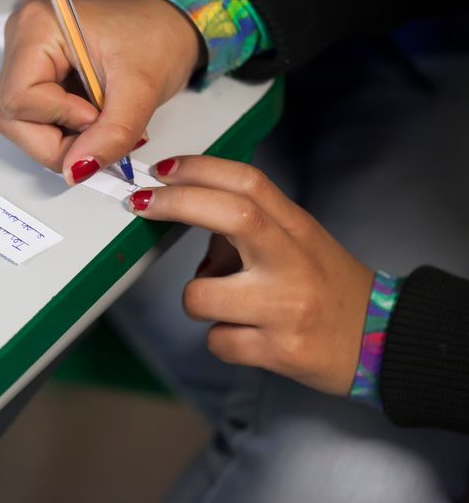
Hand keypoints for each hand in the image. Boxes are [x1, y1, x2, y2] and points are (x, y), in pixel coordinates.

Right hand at [0, 0, 199, 183]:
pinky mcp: (38, 82)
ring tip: (101, 123)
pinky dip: (67, 136)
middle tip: (99, 134)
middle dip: (58, 142)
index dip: (59, 118)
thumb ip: (112, 133)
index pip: (21, 98)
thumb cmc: (157, 38)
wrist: (170, 32)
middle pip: (14, 118)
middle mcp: (23, 44)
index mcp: (38, 28)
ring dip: (64, 142)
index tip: (96, 117)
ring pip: (24, 128)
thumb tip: (78, 170)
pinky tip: (93, 121)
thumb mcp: (141, 88)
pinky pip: (37, 126)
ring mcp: (27, 64)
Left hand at [129, 155, 374, 395]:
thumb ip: (249, 226)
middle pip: (233, 215)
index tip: (162, 170)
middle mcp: (293, 263)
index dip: (201, 169)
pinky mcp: (279, 351)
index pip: (250, 184)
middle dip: (176, 203)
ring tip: (228, 307)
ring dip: (198, 298)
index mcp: (297, 229)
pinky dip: (221, 338)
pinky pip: (217, 341)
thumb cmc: (325, 287)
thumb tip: (187, 218)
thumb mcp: (297, 243)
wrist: (377, 343)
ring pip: (201, 295)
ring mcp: (286, 308)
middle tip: (143, 203)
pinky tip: (248, 336)